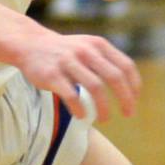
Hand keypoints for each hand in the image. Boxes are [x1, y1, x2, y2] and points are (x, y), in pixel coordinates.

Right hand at [17, 28, 140, 121]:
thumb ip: (107, 61)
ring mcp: (68, 62)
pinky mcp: (52, 75)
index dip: (134, 85)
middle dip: (125, 99)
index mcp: (98, 45)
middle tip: (128, 114)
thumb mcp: (88, 47)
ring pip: (95, 87)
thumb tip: (130, 87)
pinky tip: (82, 116)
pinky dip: (80, 108)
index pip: (125, 66)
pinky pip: (71, 95)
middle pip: (114, 77)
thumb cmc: (65, 51)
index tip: (134, 100)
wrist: (30, 44)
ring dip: (104, 107)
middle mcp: (86, 51)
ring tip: (105, 119)